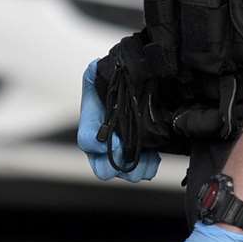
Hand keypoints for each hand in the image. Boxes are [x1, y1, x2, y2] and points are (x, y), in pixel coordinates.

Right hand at [77, 60, 159, 181]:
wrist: (129, 93)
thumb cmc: (112, 86)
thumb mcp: (99, 76)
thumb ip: (94, 72)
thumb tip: (94, 67)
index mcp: (91, 125)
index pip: (86, 141)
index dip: (97, 146)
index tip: (115, 140)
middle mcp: (103, 145)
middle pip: (103, 170)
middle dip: (118, 165)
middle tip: (132, 152)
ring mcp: (120, 155)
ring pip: (125, 175)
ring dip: (138, 168)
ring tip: (150, 154)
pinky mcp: (139, 158)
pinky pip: (143, 173)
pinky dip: (150, 167)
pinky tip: (156, 153)